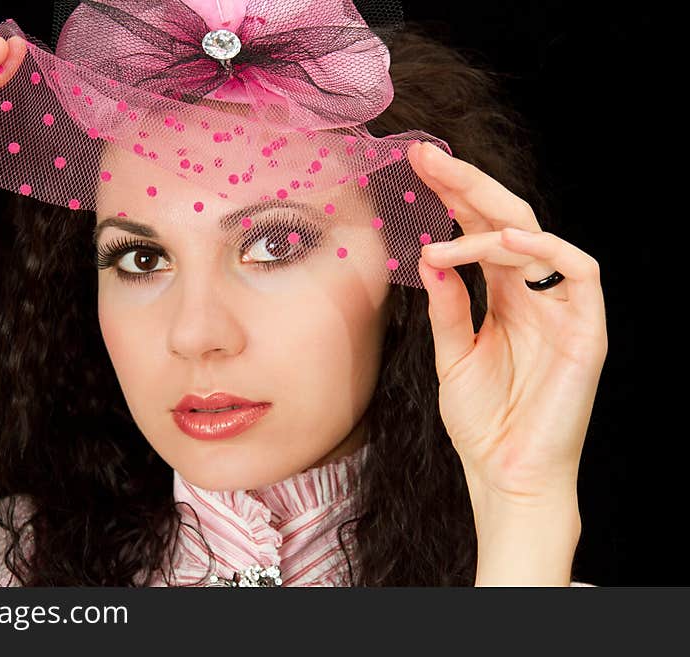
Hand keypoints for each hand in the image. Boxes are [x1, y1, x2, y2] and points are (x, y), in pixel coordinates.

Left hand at [407, 141, 607, 512]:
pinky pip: (578, 272)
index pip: (479, 232)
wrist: (507, 475)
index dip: (451, 197)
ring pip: (536, 237)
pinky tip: (503, 240)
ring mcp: (563, 308)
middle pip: (506, 221)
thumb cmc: (484, 421)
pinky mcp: (588, 329)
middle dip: (466, 185)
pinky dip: (543, 249)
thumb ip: (448, 307)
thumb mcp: (453, 356)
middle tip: (425, 157)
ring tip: (443, 219)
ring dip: (488, 220)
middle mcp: (535, 294)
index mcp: (505, 297)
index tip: (413, 169)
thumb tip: (430, 256)